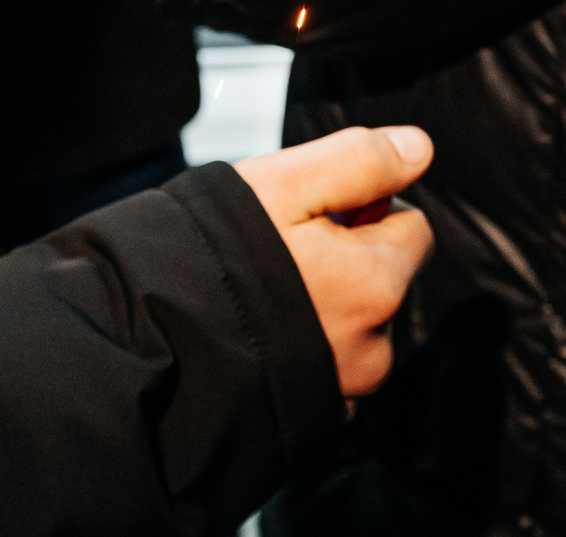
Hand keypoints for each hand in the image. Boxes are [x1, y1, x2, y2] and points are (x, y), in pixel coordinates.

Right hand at [233, 125, 436, 394]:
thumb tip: (419, 148)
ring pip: (357, 328)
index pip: (412, 229)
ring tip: (260, 294)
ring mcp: (343, 390)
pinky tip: (259, 334)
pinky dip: (306, 350)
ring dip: (327, 307)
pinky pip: (329, 372)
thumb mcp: (286, 184)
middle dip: (348, 260)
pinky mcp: (313, 418)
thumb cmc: (213, 255)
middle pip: (385, 281)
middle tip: (278, 251)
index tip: (314, 212)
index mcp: (377, 284)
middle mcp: (374, 347)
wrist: (147, 343)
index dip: (365, 208)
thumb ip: (360, 162)